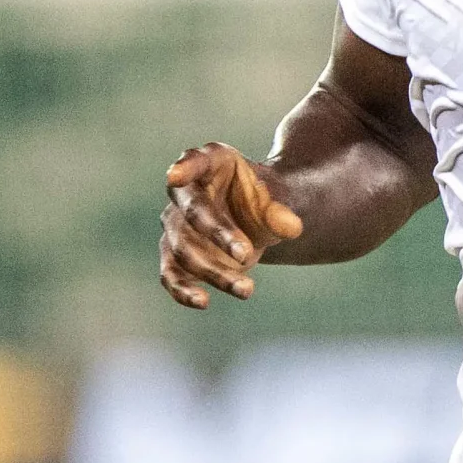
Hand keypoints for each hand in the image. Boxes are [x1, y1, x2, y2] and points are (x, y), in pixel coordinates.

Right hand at [160, 143, 303, 307]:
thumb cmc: (262, 202)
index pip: (195, 160)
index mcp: (211, 163)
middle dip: (217, 233)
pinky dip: (182, 290)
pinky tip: (202, 302)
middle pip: (193, 211)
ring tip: (247, 290)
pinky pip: (171, 274)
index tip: (175, 176)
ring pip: (184, 249)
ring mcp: (176, 224)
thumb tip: (291, 227)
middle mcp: (186, 192)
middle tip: (247, 254)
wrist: (255, 221)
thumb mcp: (278, 201)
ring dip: (213, 271)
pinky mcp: (174, 255)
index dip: (185, 167)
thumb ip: (281, 211)